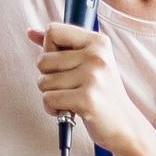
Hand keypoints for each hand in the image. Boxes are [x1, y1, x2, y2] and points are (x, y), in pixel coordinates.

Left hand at [28, 24, 148, 155]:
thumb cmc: (101, 92)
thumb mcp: (87, 62)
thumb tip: (31, 32)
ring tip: (72, 98)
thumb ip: (59, 45)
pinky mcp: (86, 99)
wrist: (124, 124)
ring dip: (52, 94)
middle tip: (70, 86)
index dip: (49, 49)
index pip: (53, 31)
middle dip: (48, 77)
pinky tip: (70, 110)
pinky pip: (49, 99)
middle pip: (43, 59)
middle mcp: (97, 56)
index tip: (63, 63)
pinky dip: (53, 108)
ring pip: (43, 82)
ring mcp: (93, 77)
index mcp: (98, 42)